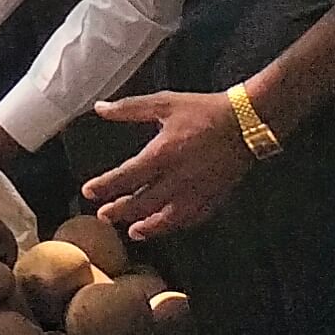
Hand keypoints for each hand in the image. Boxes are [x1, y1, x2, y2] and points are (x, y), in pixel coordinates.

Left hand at [82, 88, 258, 242]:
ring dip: (148, 226)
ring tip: (133, 232)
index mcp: (162, 154)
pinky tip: (167, 226)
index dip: (106, 186)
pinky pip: (192, 218)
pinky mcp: (214, 197)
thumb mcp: (164, 103)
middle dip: (121, 211)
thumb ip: (129, 108)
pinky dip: (177, 225)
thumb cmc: (203, 110)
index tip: (88, 193)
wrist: (246, 122)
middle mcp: (177, 179)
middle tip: (104, 217)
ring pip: (168, 217)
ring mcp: (197, 192)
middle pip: (143, 202)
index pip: (127, 177)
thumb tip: (99, 108)